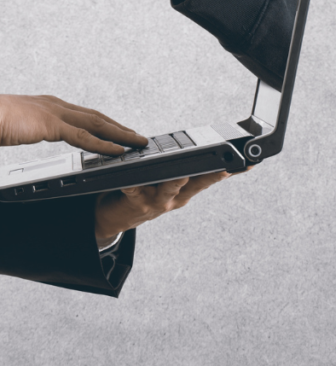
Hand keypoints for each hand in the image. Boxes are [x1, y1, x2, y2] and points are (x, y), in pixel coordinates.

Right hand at [0, 93, 147, 155]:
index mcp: (45, 106)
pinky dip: (104, 143)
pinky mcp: (52, 124)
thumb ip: (5, 136)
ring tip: (136, 142)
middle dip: (118, 126)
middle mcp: (54, 105)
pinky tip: (118, 150)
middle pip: (95, 116)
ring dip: (119, 133)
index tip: (116, 130)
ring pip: (96, 123)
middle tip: (136, 136)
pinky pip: (84, 136)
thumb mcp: (1, 130)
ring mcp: (55, 112)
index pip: (81, 114)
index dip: (101, 123)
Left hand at [94, 170, 235, 242]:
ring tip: (182, 174)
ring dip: (177, 181)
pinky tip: (130, 181)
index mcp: (186, 190)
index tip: (247, 165)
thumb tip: (201, 150)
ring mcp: (158, 202)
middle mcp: (176, 198)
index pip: (210, 177)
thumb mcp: (170, 182)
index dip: (229, 172)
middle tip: (224, 168)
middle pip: (197, 184)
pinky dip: (133, 185)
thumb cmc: (146, 192)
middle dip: (211, 176)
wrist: (118, 215)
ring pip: (170, 189)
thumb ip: (185, 170)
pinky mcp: (137, 203)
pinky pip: (134, 190)